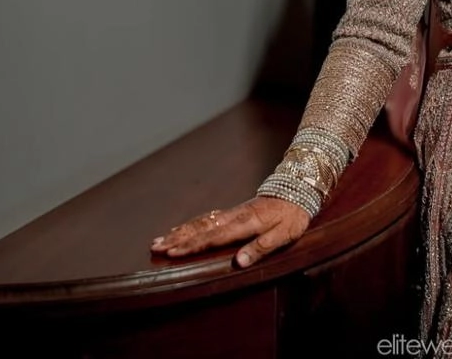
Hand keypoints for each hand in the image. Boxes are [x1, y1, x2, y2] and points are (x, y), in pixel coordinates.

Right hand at [150, 196, 310, 267]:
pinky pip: (207, 218)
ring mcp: (231, 213)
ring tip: (159, 239)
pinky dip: (190, 224)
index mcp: (244, 223)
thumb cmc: (291, 216)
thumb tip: (239, 263)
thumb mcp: (283, 234)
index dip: (192, 246)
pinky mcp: (232, 213)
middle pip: (200, 228)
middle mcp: (233, 216)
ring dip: (179, 231)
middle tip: (155, 246)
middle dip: (177, 238)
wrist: (297, 189)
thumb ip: (261, 247)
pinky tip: (180, 229)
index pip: (213, 237)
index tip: (173, 253)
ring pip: (200, 221)